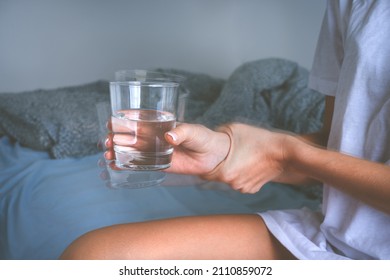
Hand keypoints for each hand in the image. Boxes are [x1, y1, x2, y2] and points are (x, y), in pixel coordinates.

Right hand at [104, 122, 230, 174]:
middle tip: (108, 141)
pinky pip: (140, 165)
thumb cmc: (204, 138)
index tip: (111, 122)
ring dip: (117, 151)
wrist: (214, 157)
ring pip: (131, 150)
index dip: (122, 120)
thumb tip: (170, 136)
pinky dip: (126, 165)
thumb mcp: (195, 131)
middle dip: (115, 137)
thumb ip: (183, 131)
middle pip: (129, 135)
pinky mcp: (158, 164)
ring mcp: (154, 151)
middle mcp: (154, 136)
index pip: (138, 119)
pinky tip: (115, 165)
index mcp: (160, 124)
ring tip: (108, 154)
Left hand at [203, 123, 289, 192]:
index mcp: (224, 171)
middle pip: (214, 174)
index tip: (201, 156)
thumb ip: (214, 136)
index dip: (201, 162)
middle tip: (225, 152)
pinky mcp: (250, 190)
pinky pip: (238, 181)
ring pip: (227, 178)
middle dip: (216, 164)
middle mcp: (232, 183)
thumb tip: (202, 138)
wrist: (283, 152)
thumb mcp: (231, 130)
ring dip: (229, 169)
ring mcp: (242, 188)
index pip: (202, 170)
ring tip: (241, 156)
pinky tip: (247, 163)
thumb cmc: (258, 139)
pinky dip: (240, 173)